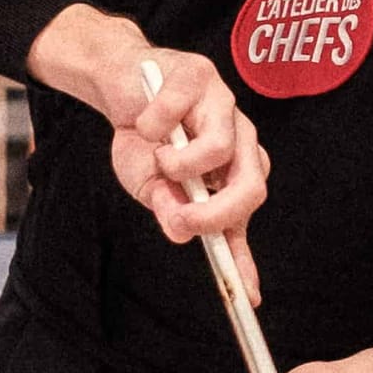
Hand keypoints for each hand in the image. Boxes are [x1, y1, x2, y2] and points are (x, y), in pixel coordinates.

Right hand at [27, 4, 270, 248]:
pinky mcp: (201, 75)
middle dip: (216, 212)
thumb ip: (168, 205)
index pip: (244, 218)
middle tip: (180, 218)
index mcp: (233, 169)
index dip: (245, 258)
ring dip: (179, 164)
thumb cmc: (142, 134)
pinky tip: (143, 120)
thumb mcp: (148, 180)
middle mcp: (241, 140)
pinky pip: (178, 111)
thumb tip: (182, 231)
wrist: (119, 80)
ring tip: (158, 157)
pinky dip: (151, 123)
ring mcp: (226, 106)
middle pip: (253, 186)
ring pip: (224, 148)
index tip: (247, 297)